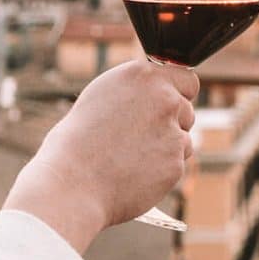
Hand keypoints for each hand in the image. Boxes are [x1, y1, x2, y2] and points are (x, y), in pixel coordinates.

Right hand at [4, 60, 198, 253]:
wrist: (71, 183)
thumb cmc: (77, 142)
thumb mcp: (104, 97)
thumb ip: (138, 92)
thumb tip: (161, 91)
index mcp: (142, 75)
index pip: (187, 79)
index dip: (178, 94)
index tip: (167, 107)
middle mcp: (163, 98)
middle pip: (187, 110)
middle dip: (171, 124)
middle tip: (137, 139)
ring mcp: (172, 130)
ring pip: (184, 139)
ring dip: (167, 149)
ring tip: (130, 157)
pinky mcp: (176, 161)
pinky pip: (176, 165)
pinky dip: (161, 171)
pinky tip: (134, 174)